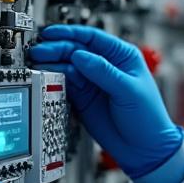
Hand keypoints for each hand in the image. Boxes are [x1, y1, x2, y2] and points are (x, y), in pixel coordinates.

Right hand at [28, 25, 183, 178]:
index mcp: (122, 57)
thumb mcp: (128, 90)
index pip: (93, 38)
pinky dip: (54, 81)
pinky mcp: (83, 98)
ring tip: (37, 64)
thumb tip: (80, 55)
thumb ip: (104, 72)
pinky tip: (45, 78)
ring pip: (68, 67)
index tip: (52, 34)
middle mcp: (105, 66)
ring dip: (52, 64)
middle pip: (76, 51)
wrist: (143, 148)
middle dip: (57, 49)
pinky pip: (65, 85)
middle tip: (39, 51)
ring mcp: (93, 82)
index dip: (71, 34)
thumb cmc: (147, 117)